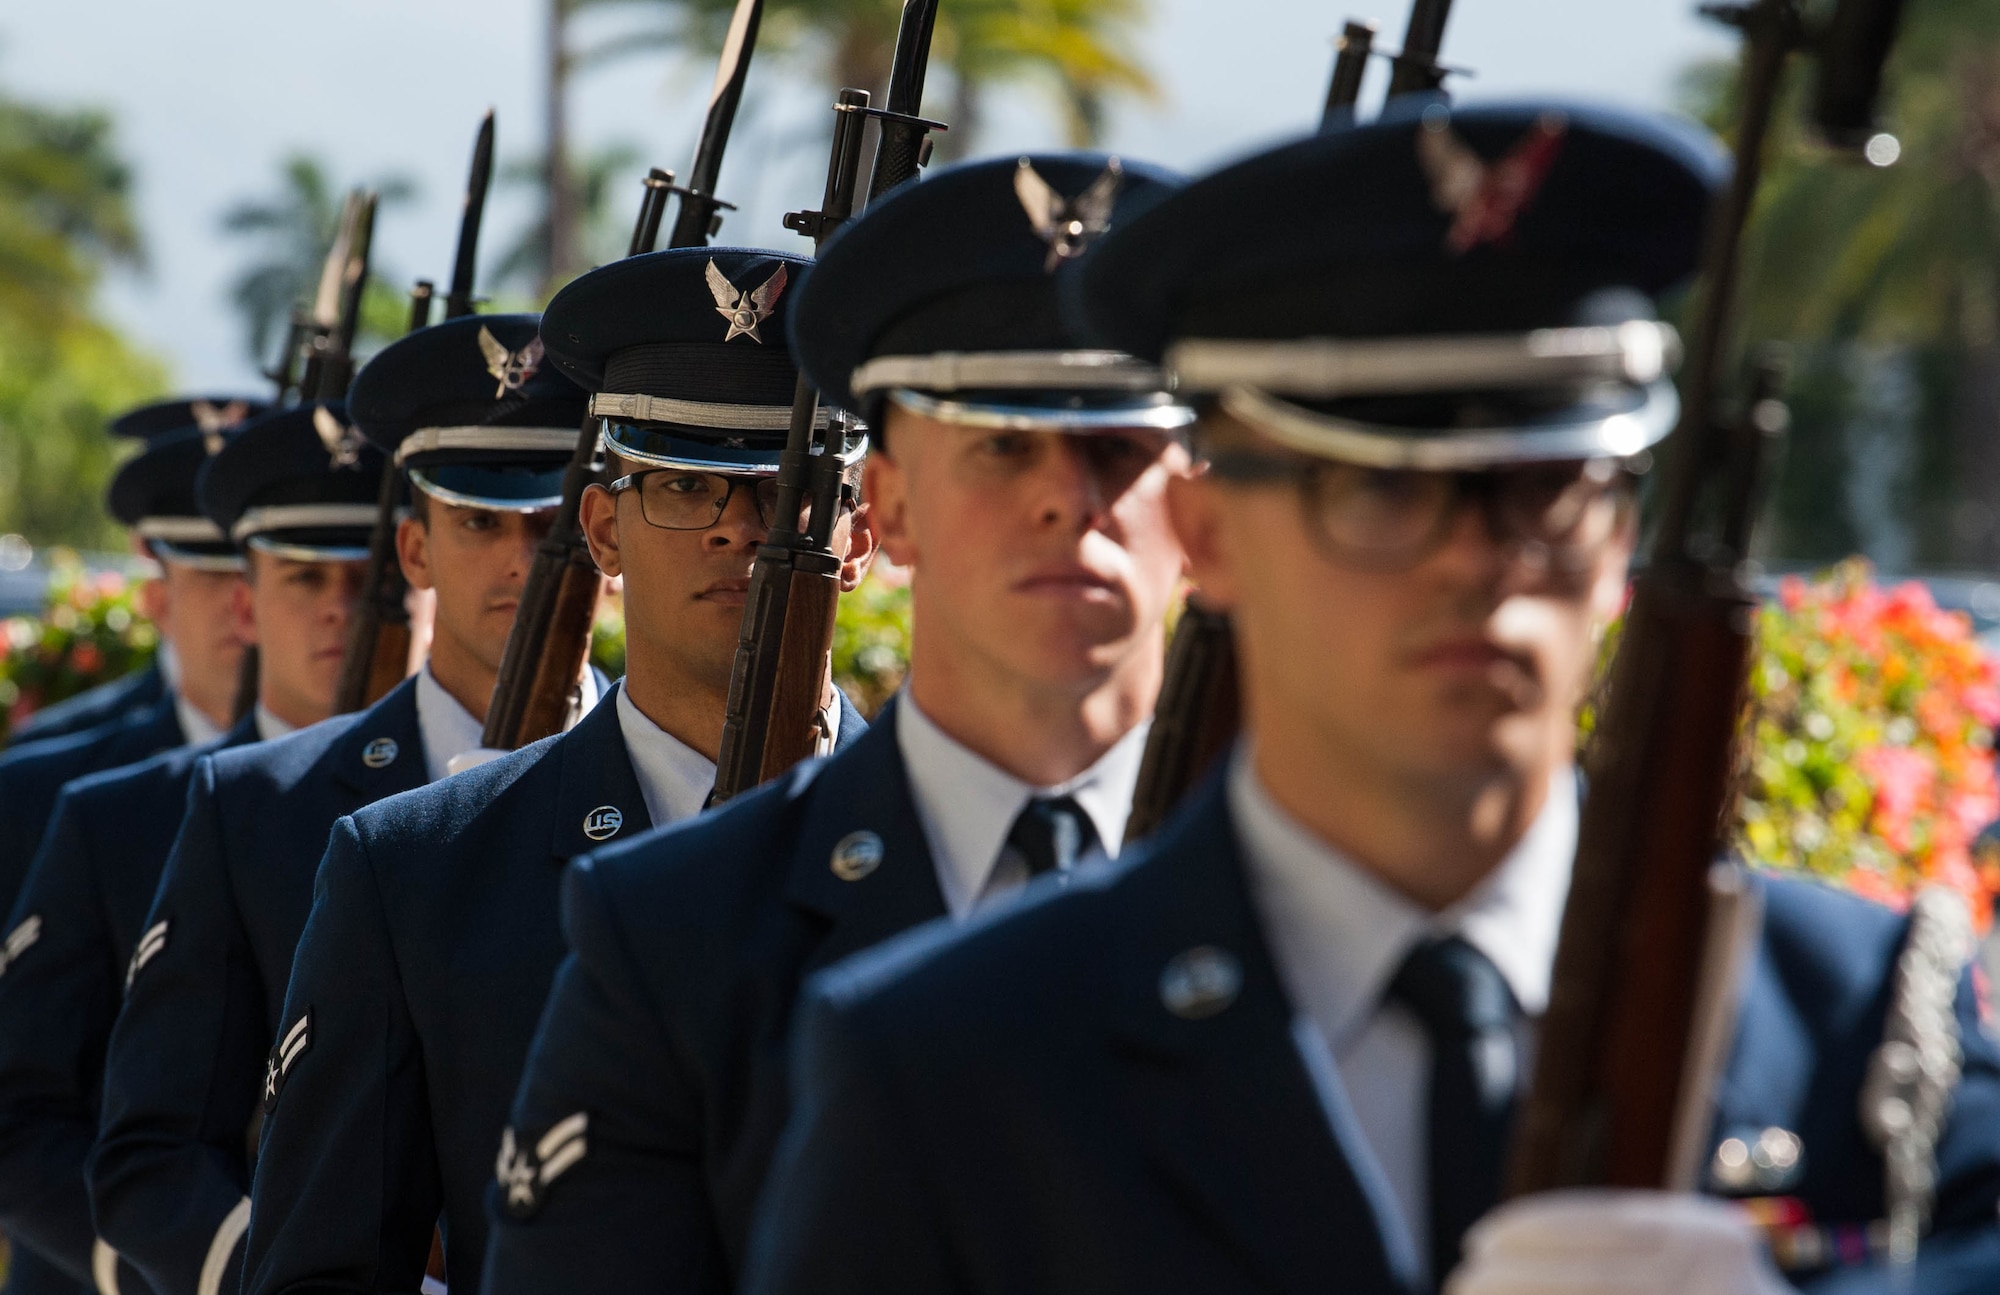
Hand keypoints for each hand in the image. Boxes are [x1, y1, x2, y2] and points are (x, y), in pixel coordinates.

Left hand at [1444, 1190, 1792, 1294]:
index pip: (1599, 1225)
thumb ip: (1637, 1248)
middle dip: (1509, 1282)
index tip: (1477, 1239)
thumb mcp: (1698, 1259)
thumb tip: (1517, 1249)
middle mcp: (1709, 1273)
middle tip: (1456, 1282)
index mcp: (1706, 1237)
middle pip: (1583, 1278)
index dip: (1530, 1230)